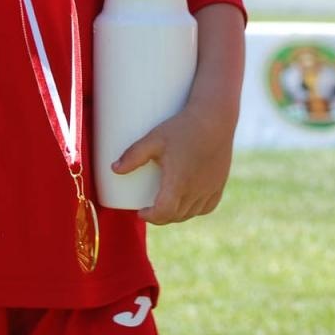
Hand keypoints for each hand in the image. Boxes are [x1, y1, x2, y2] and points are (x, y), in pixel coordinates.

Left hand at [111, 101, 233, 224]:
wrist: (215, 117)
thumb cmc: (183, 127)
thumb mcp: (154, 139)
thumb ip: (133, 155)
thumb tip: (114, 169)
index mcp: (179, 183)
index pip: (164, 212)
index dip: (150, 217)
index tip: (140, 212)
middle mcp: (196, 190)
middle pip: (176, 215)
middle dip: (160, 216)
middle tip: (149, 208)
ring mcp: (210, 188)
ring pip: (191, 213)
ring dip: (176, 214)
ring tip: (165, 204)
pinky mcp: (220, 183)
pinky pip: (207, 206)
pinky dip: (195, 209)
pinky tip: (188, 202)